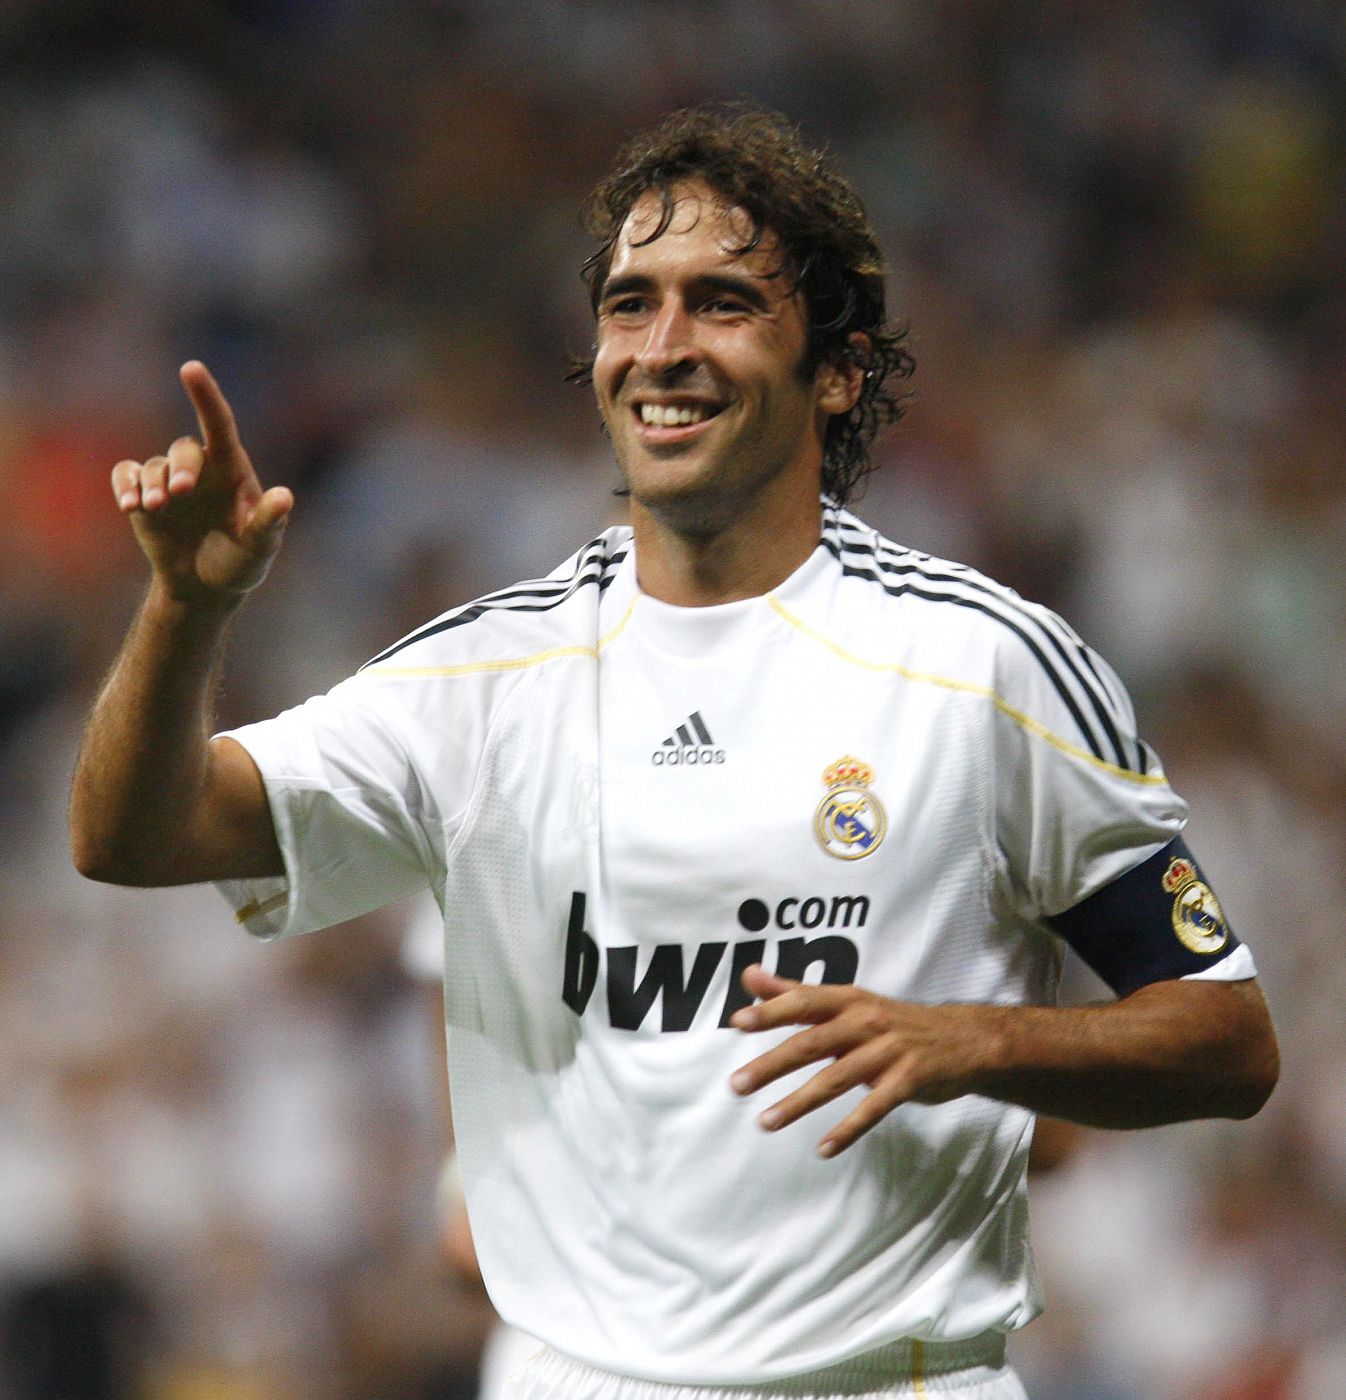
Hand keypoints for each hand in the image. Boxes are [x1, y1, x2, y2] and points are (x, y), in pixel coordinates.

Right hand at [111, 361, 292, 604]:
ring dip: (151, 484)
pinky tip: (130, 506)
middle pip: (184, 449)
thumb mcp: (260, 547)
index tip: (191, 367)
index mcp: (231, 469)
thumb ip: (269, 522)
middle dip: (180, 467)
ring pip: (154, 466)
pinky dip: (125, 486)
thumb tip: (285, 497)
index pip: (219, 423)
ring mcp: (168, 480)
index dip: (205, 395)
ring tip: (152, 508)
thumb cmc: (241, 562)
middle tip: (179, 493)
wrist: (205, 585)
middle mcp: (199, 468)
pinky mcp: (142, 495)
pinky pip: (126, 476)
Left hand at [729, 965, 997, 1157]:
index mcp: (847, 999)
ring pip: (836, 1079)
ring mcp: (889, 1051)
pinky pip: (874, 1108)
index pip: (803, 1001)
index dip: (771, 1010)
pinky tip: (824, 1148)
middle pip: (811, 1042)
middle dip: (772, 1064)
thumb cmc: (891, 1021)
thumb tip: (749, 976)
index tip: (737, 1022)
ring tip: (766, 1122)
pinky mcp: (909, 1080)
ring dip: (799, 1103)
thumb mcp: (846, 1001)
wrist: (964, 1038)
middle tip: (736, 1084)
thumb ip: (795, 992)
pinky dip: (848, 1129)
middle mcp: (865, 1020)